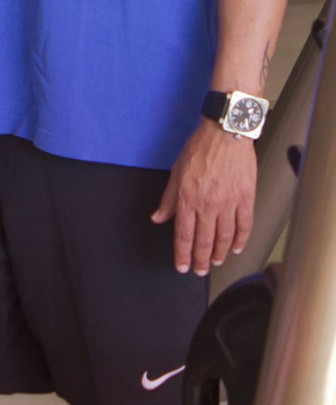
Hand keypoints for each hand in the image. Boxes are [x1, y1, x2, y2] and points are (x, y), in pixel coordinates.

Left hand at [151, 120, 256, 274]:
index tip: (182, 267)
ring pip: (224, 237)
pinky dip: (241, 239)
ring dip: (220, 253)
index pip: (183, 235)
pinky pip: (244, 224)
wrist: (226, 132)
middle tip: (200, 271)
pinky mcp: (246, 197)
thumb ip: (168, 199)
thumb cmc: (200, 148)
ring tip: (216, 262)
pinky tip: (236, 247)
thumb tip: (158, 218)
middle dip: (201, 260)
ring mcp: (229, 202)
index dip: (182, 254)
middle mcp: (208, 204)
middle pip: (204, 241)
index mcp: (188, 199)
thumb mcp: (176, 172)